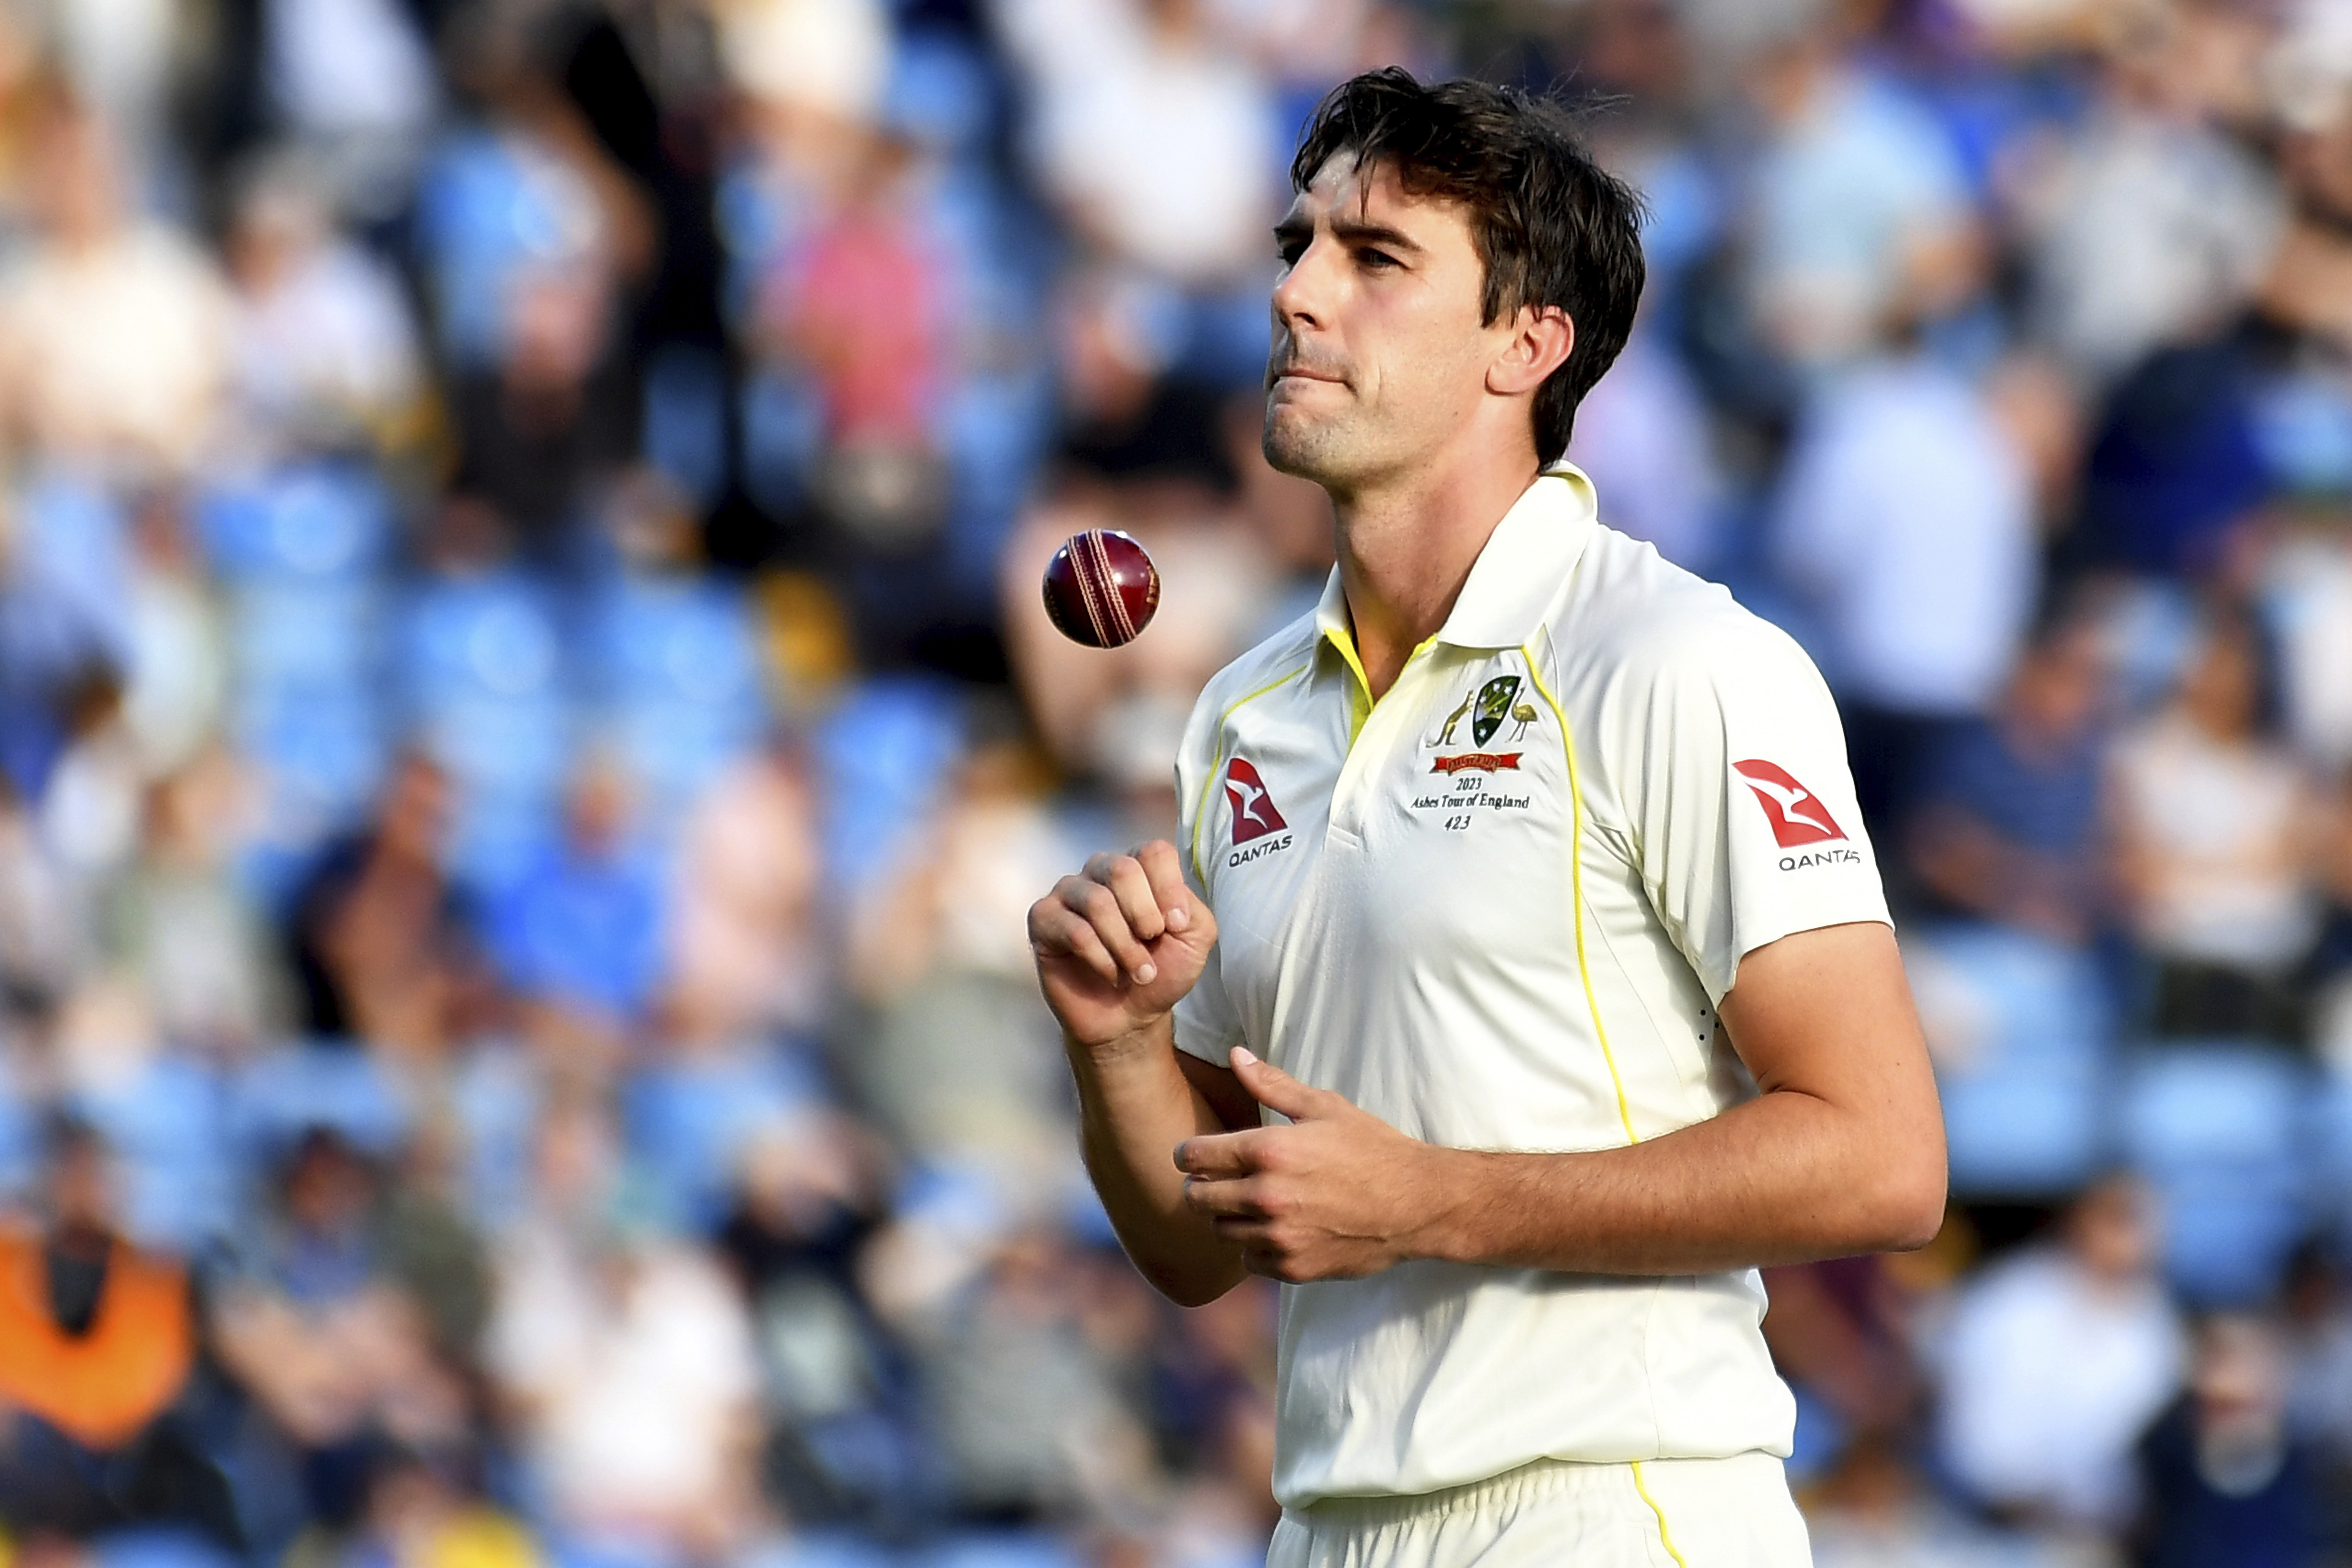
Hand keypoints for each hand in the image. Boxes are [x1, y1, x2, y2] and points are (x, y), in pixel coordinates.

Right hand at [1029, 841, 1217, 1050]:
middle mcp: (1100, 871)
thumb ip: (1190, 909)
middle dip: (1144, 915)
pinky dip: (1101, 959)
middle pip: (1122, 870)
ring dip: (1125, 945)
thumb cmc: (1161, 970)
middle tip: (1152, 944)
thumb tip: (1166, 908)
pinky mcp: (1044, 919)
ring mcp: (1068, 893)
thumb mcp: (1195, 938)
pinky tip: (1111, 974)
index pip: (1153, 853)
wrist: (1129, 1017)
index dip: (1169, 890)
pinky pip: (1074, 931)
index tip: (1177, 926)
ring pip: (1097, 902)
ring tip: (1138, 972)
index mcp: (1138, 867)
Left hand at [1176, 1048, 1456, 1281]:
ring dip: (1228, 1216)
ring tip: (1251, 1202)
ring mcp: (1278, 1237)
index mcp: (1268, 1151)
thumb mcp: (1324, 1107)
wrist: (1417, 1204)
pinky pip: (1250, 1259)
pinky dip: (1255, 1246)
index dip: (1187, 1155)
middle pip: (1197, 1198)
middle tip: (1217, 1180)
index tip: (1194, 1155)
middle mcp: (1266, 1196)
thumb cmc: (1372, 1149)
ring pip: (1221, 1230)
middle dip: (1201, 1187)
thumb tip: (1235, 1054)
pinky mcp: (1292, 1267)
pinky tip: (1277, 1228)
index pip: (1194, 1157)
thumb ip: (1272, 1084)